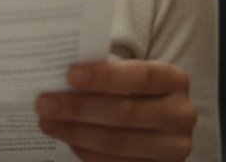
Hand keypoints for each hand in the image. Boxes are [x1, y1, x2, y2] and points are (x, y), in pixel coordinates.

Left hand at [35, 60, 196, 161]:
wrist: (156, 123)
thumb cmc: (133, 92)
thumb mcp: (128, 78)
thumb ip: (103, 76)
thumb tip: (60, 80)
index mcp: (176, 81)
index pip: (142, 76)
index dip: (105, 76)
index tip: (69, 74)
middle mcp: (181, 115)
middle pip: (125, 113)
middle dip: (79, 108)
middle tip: (44, 103)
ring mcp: (174, 148)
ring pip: (119, 142)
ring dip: (76, 133)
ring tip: (47, 122)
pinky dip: (87, 152)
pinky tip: (68, 140)